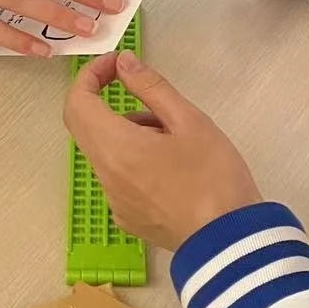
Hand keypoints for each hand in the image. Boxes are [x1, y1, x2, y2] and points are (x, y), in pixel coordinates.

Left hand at [64, 49, 260, 249]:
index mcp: (116, 148)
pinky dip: (133, 157)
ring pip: (104, 151)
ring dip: (126, 130)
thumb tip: (123, 62)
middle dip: (106, 99)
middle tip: (143, 90)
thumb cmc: (214, 176)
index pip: (78, 102)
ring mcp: (114, 201)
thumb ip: (151, 87)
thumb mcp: (189, 121)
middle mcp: (106, 175)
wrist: (230, 244)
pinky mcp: (128, 218)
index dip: (90, 75)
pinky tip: (171, 164)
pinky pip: (117, 176)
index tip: (116, 64)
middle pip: (84, 126)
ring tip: (174, 133)